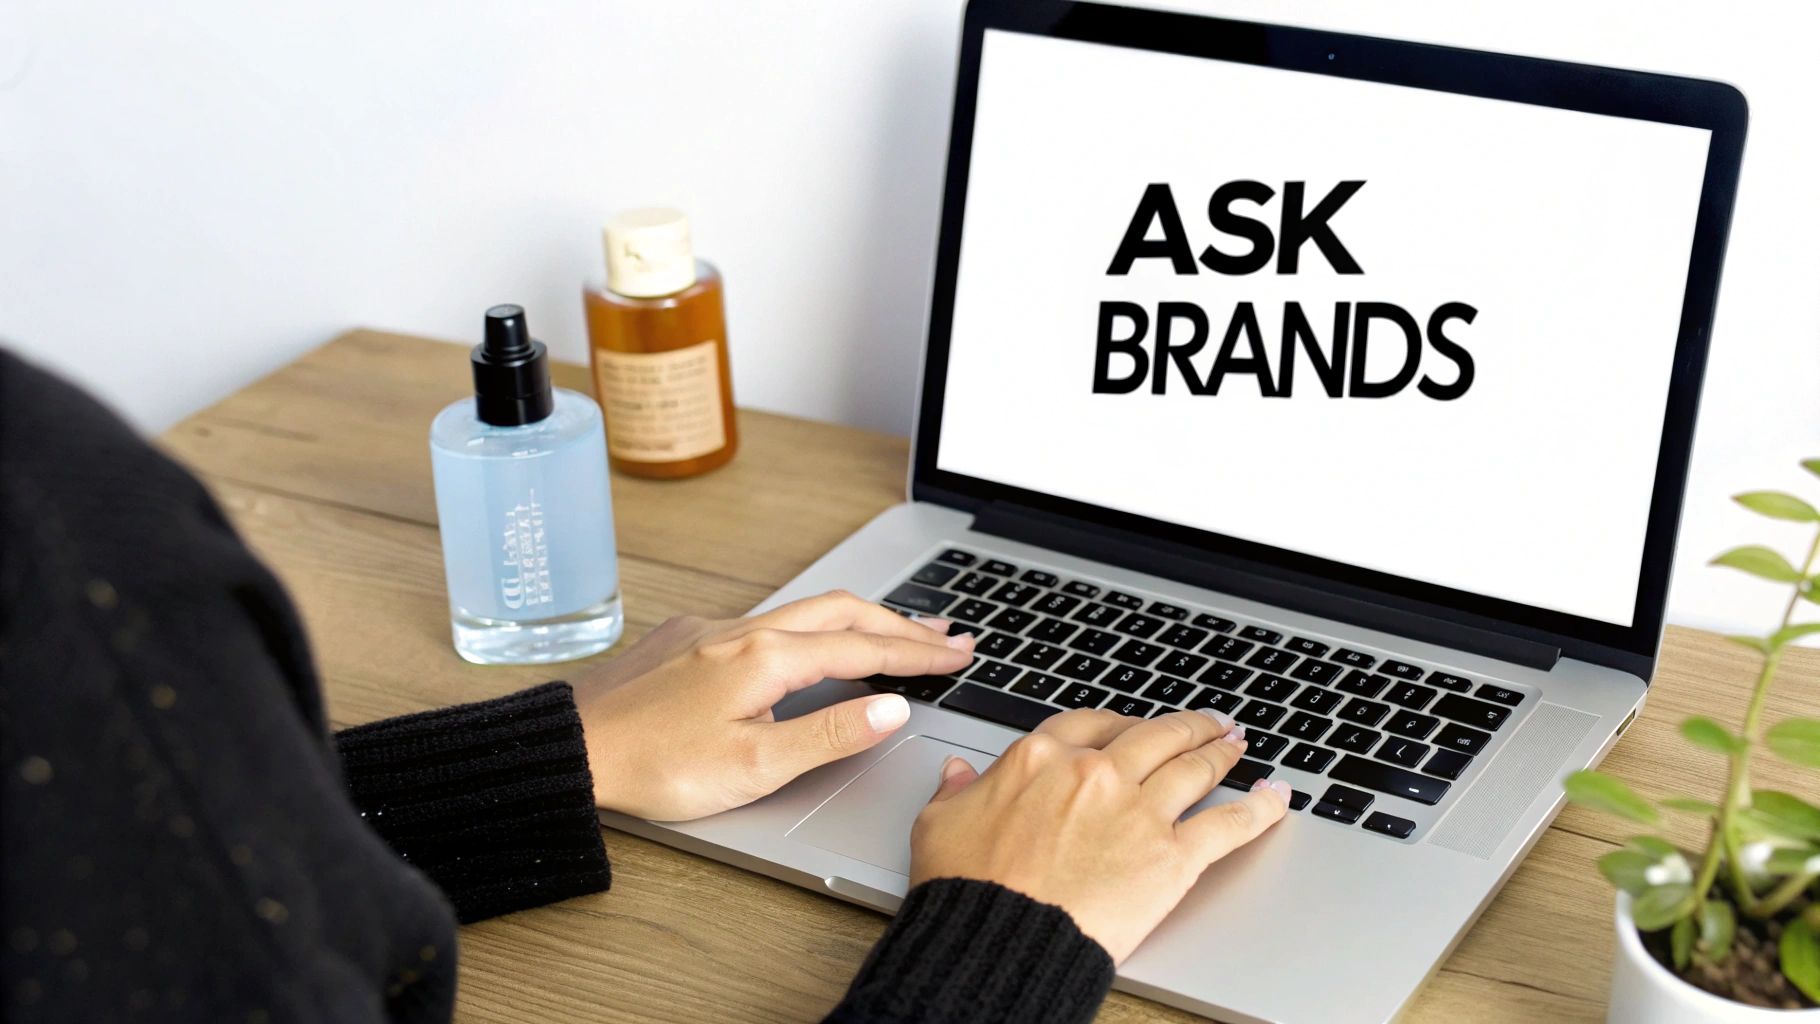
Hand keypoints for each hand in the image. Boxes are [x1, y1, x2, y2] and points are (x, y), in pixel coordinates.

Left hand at [571, 590, 973, 820]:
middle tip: (947, 635)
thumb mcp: (754, 766)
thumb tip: (892, 708)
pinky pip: (766, 620)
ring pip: (803, 612)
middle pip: (841, 611)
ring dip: (857, 619)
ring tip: (895, 632)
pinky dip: (810, 627)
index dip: (918, 651)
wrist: (569, 750)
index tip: (959, 655)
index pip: (864, 646)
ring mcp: (713, 629)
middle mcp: (742, 630)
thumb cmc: (652, 766)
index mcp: (766, 657)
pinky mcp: (687, 640)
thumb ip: (829, 735)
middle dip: (899, 621)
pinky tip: (809, 646)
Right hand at [909, 708, 1290, 963]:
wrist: (1001, 938)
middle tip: (1205, 723)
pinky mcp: (1170, 857)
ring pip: (1194, 766)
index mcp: (1041, 758)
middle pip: (1153, 735)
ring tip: (1238, 743)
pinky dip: (1259, 808)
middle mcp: (1095, 773)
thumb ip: (957, 792)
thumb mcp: (941, 825)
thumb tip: (957, 774)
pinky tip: (1276, 797)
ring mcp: (1137, 812)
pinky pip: (1228, 824)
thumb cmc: (966, 888)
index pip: (1091, 723)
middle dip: (1185, 726)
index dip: (1118, 723)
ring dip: (1222, 750)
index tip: (1130, 726)